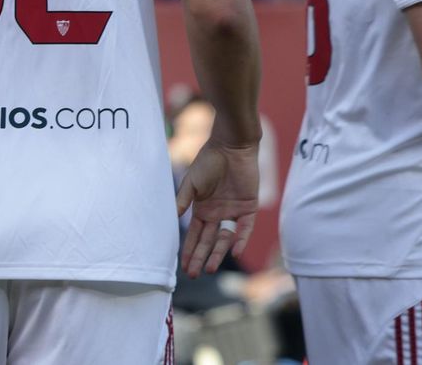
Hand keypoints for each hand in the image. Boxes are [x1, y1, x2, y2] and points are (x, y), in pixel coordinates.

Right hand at [175, 140, 258, 278]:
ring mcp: (233, 212)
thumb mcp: (192, 182)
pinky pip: (245, 228)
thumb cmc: (208, 161)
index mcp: (202, 209)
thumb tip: (173, 218)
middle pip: (208, 241)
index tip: (183, 267)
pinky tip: (234, 251)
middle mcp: (217, 214)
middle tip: (194, 275)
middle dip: (200, 258)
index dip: (189, 250)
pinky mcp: (249, 208)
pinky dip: (241, 239)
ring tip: (211, 269)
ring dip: (218, 253)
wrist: (231, 146)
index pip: (195, 235)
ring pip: (224, 239)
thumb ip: (183, 200)